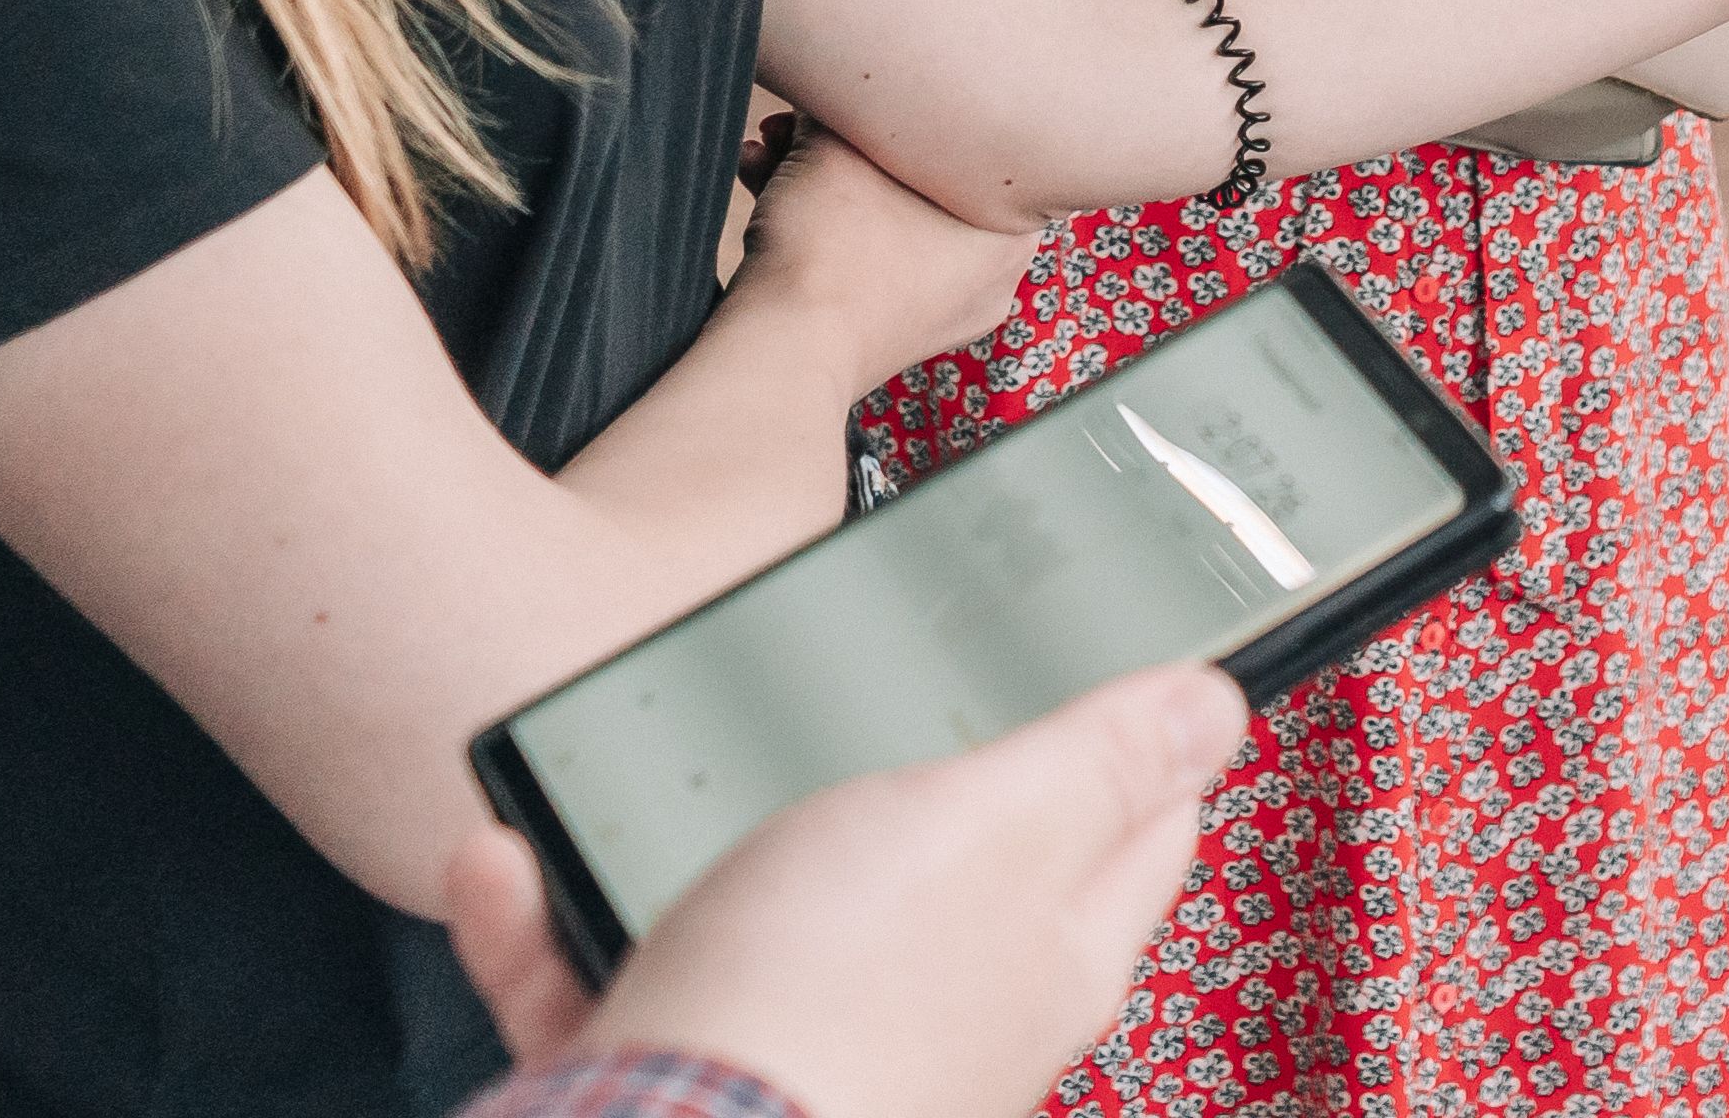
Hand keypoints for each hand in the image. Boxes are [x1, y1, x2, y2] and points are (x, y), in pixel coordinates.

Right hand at [440, 658, 1243, 1117]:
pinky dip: (545, 917)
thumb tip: (1218, 711)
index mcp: (1048, 944)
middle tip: (838, 685)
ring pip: (750, 907)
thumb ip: (1104, 763)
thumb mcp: (1002, 826)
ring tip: (635, 765)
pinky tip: (510, 858)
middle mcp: (938, 1007)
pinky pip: (602, 973)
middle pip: (940, 862)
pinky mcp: (675, 1078)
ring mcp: (801, 1044)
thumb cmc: (833, 1008)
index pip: (1139, 822)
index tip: (1107, 653)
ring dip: (679, 828)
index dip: (1136, 730)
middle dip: (883, 772)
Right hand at [729, 113, 1034, 384]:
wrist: (781, 353)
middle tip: (795, 122)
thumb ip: (851, 101)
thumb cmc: (833, 241)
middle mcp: (990, 276)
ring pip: (879, 216)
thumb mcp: (840, 142)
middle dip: (843, 143)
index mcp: (1014, 228)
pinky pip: (860, 257)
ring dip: (816, 175)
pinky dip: (816, 221)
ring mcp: (937, 311)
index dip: (910, 103)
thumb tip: (839, 83)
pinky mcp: (886, 334)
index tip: (860, 92)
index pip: (976, 139)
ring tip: (762, 151)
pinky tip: (760, 185)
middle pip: (916, 178)